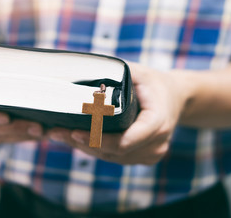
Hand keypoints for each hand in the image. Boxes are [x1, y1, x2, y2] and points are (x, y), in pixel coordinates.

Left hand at [47, 63, 191, 164]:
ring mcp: (152, 153)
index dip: (99, 139)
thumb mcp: (138, 72)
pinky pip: (116, 157)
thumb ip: (115, 75)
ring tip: (60, 135)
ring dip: (85, 147)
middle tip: (56, 132)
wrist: (175, 96)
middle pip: (114, 151)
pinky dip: (96, 149)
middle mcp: (157, 142)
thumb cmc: (153, 82)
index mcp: (157, 121)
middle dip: (83, 143)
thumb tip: (81, 76)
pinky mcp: (143, 157)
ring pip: (112, 157)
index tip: (74, 131)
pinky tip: (77, 140)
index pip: (126, 140)